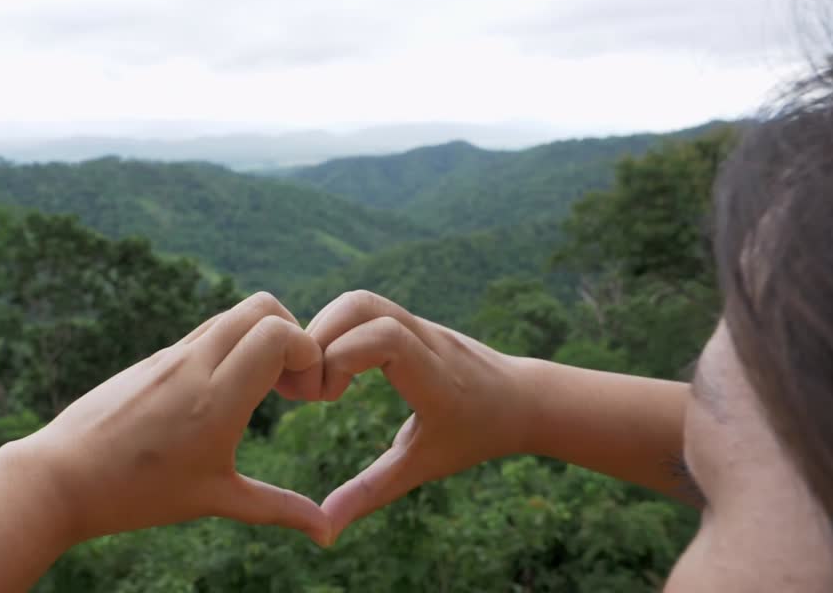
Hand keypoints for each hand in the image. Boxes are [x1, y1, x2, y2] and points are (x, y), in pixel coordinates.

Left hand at [19, 292, 330, 545]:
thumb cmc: (138, 493)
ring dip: (259, 337)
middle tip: (290, 384)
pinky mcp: (153, 358)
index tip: (307, 394)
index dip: (307, 353)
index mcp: (216, 399)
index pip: (277, 334)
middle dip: (292, 334)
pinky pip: (204, 331)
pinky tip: (223, 392)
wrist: (60, 476)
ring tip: (261, 389)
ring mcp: (170, 355)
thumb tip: (327, 533)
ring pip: (232, 314)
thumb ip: (277, 509)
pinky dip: (230, 345)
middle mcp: (194, 365)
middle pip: (262, 306)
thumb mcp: (214, 500)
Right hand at [306, 290, 530, 543]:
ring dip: (324, 329)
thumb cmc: (475, 436)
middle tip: (310, 385)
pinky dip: (338, 328)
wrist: (523, 399)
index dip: (340, 358)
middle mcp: (426, 339)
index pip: (382, 338)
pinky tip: (333, 365)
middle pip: (360, 305)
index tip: (328, 399)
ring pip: (360, 300)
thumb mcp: (422, 466)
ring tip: (316, 374)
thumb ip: (371, 493)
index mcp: (433, 376)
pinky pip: (366, 308)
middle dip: (319, 337)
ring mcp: (420, 322)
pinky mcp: (412, 319)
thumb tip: (325, 532)